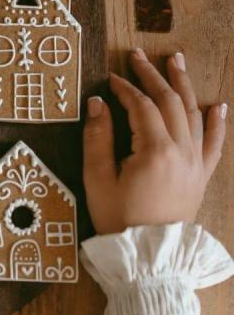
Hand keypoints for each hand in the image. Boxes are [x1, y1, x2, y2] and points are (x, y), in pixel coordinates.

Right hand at [83, 49, 226, 234]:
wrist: (148, 259)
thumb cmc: (118, 220)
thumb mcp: (97, 179)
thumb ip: (97, 137)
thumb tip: (97, 102)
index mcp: (155, 151)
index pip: (141, 106)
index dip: (125, 88)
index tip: (110, 77)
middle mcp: (181, 152)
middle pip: (169, 102)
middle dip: (152, 75)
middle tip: (138, 55)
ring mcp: (195, 164)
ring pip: (193, 115)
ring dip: (183, 85)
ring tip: (177, 60)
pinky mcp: (200, 177)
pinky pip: (214, 145)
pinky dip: (217, 123)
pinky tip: (218, 105)